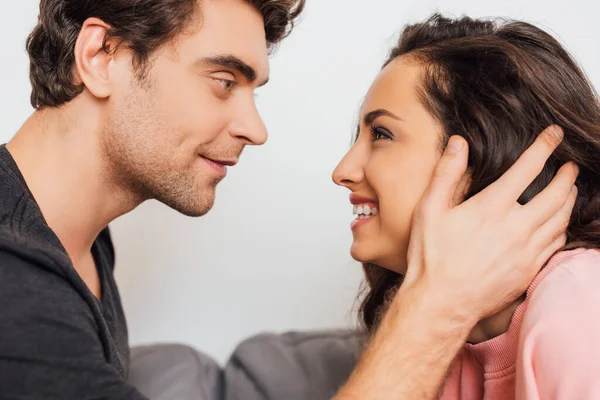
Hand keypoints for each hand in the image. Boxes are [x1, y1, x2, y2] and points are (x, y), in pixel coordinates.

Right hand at [403, 125, 577, 322]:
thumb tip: (459, 143)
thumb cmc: (432, 258)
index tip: (554, 134)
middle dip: (567, 175)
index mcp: (491, 208)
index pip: (529, 168)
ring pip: (561, 219)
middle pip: (556, 194)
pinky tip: (558, 224)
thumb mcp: (429, 210)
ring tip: (569, 190)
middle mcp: (516, 227)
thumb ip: (446, 174)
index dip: (545, 146)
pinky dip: (562, 228)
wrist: (441, 303)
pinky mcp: (529, 271)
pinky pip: (556, 243)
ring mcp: (526, 251)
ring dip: (569, 200)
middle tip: (570, 166)